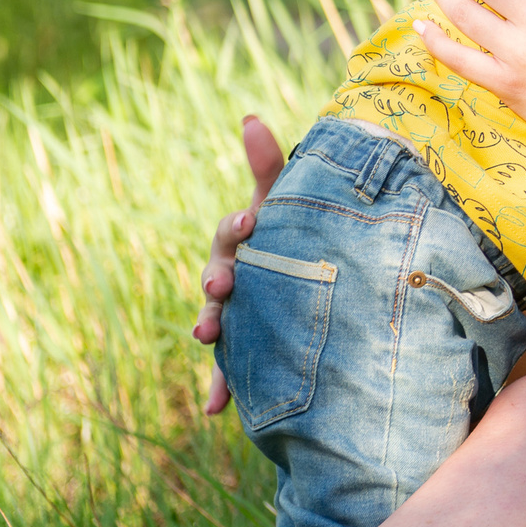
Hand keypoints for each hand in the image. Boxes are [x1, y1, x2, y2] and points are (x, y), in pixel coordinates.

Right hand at [192, 115, 285, 415]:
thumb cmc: (297, 226)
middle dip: (219, 282)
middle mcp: (235, 274)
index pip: (233, 232)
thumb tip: (249, 117)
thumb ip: (269, 164)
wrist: (316, 266)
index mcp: (244, 239)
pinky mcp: (246, 344)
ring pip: (219, 319)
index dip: (238, 227)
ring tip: (208, 335)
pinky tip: (217, 408)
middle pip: (220, 276)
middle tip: (221, 286)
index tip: (250, 222)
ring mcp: (238, 310)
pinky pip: (230, 367)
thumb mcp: (288, 198)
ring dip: (214, 327)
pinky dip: (222, 385)